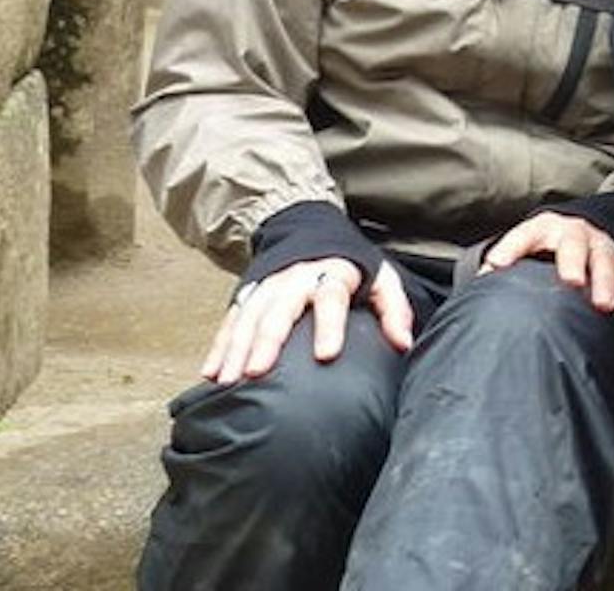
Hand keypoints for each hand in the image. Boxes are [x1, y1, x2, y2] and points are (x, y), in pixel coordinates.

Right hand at [202, 256, 412, 385]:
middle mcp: (294, 279)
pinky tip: (210, 374)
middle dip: (266, 342)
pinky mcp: (247, 295)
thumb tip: (403, 343)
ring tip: (229, 381)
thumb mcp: (380, 279)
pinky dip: (219, 347)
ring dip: (236, 349)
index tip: (326, 355)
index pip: (330, 298)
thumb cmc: (350, 268)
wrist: (309, 233)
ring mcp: (267, 287)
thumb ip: (394, 309)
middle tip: (257, 373)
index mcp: (331, 274)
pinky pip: (230, 321)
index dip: (329, 326)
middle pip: (279, 311)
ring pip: (248, 318)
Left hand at [481, 211, 613, 311]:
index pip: (524, 235)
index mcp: (542, 228)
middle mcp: (573, 233)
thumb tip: (478, 285)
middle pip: (572, 244)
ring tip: (602, 305)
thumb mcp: (523, 247)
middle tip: (570, 282)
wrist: (579, 235)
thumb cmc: (544, 247)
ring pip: (604, 259)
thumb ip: (502, 263)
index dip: (511, 248)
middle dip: (572, 262)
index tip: (498, 264)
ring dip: (603, 281)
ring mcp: (599, 245)